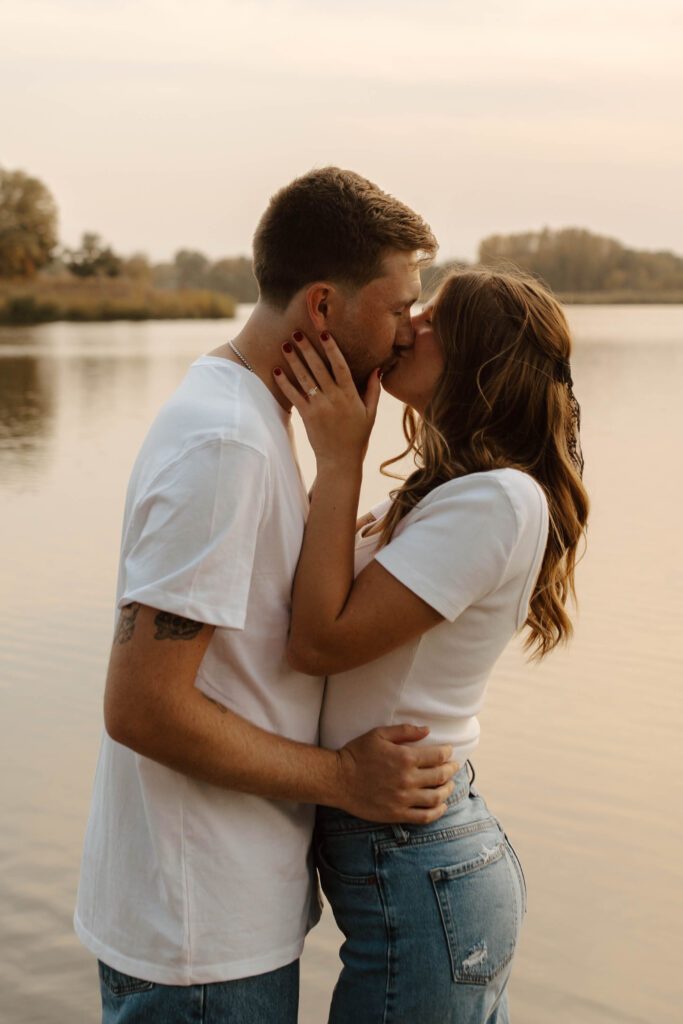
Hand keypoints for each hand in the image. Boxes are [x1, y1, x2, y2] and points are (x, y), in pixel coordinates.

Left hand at [273, 331, 380, 466]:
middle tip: (296, 333)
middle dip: (307, 349)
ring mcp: (319, 407)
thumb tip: (377, 369)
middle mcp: (334, 398)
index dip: (332, 349)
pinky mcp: (307, 416)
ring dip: (294, 361)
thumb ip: (373, 390)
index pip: (341, 366)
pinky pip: (294, 396)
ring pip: (305, 378)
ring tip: (285, 345)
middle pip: (319, 368)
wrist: (340, 460)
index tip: (324, 334)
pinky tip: (277, 371)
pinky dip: (284, 383)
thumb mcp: (371, 413)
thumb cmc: (357, 437)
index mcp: (350, 395)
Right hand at [334, 724, 457, 823]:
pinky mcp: (397, 814)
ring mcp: (403, 799)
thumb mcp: (379, 734)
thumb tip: (427, 729)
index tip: (448, 751)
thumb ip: (405, 731)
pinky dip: (437, 812)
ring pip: (436, 797)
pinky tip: (441, 805)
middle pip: (440, 776)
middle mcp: (407, 779)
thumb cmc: (357, 753)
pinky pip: (425, 816)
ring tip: (449, 785)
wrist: (338, 779)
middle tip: (453, 766)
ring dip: (447, 790)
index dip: (447, 752)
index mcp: (405, 758)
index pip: (438, 756)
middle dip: (451, 769)